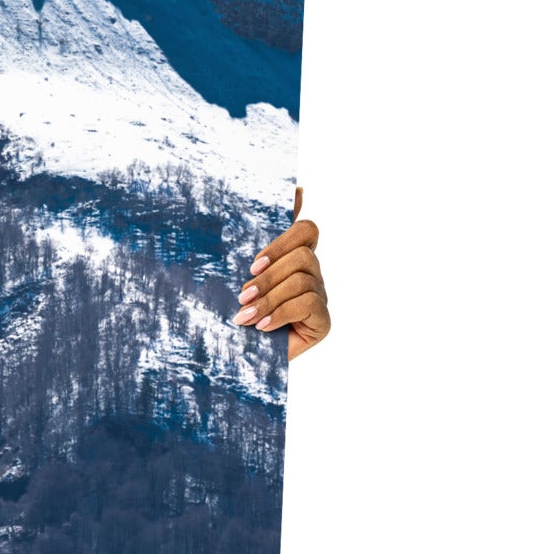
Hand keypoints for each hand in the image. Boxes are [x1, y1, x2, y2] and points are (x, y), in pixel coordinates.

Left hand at [236, 187, 329, 359]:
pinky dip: (280, 313)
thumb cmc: (230, 315)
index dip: (284, 238)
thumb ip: (248, 240)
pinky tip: (262, 327)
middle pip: (303, 255)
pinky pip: (309, 303)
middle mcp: (311, 275)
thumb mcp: (232, 276)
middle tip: (242, 294)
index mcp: (292, 259)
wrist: (232, 361)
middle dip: (268, 275)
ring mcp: (319, 297)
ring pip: (302, 279)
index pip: (306, 229)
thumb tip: (287, 193)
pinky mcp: (323, 321)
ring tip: (244, 316)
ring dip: (268, 298)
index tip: (253, 262)